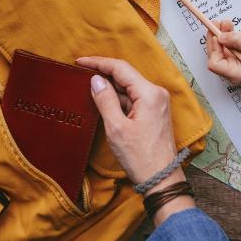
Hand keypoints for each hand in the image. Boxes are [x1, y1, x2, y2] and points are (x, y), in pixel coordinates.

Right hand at [76, 56, 194, 225]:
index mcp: (149, 93)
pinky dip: (118, 98)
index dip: (98, 62)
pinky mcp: (154, 112)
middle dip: (103, 72)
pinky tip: (103, 100)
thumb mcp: (116, 128)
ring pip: (129, 87)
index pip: (121, 68)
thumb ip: (105, 100)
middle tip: (80, 72)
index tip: (80, 61)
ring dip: (110, 87)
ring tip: (87, 85)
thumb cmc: (140, 157)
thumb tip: (96, 80)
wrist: (161, 179)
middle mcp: (156, 93)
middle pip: (126, 75)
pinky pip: (133, 98)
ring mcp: (157, 103)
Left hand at [205, 20, 240, 83]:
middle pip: (214, 53)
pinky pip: (226, 43)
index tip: (218, 35)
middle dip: (215, 37)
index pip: (215, 63)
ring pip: (219, 46)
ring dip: (220, 33)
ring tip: (225, 22)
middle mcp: (230, 69)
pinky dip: (226, 34)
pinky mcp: (235, 54)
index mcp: (234, 74)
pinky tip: (229, 26)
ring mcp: (232, 61)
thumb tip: (220, 36)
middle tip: (216, 23)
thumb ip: (237, 41)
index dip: (214, 48)